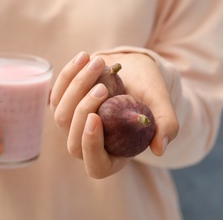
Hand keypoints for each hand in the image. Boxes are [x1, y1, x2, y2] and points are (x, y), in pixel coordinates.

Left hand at [50, 51, 178, 178]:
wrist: (131, 70)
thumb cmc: (147, 90)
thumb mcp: (161, 104)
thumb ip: (166, 125)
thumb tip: (159, 150)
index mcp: (115, 154)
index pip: (96, 166)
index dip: (92, 147)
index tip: (95, 118)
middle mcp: (89, 144)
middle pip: (74, 142)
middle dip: (84, 111)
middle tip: (103, 88)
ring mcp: (72, 127)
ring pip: (62, 116)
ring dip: (77, 88)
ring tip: (99, 64)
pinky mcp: (62, 106)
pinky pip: (56, 95)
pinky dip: (68, 75)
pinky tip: (84, 58)